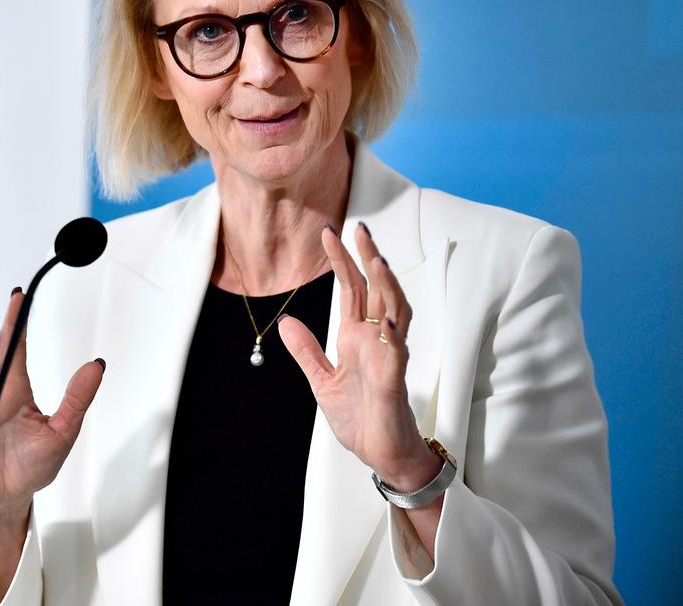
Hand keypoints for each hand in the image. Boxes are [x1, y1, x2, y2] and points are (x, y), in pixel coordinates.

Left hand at [278, 224, 440, 490]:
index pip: (352, 291)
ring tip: (377, 260)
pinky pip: (397, 357)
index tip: (330, 233)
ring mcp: (388, 359)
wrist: (380, 454)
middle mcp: (376, 341)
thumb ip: (307, 351)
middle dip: (368, 260)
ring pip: (395, 313)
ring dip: (387, 288)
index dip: (342, 262)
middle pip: (376, 291)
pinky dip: (394, 339)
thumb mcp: (322, 380)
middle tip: (359, 229)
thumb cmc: (360, 416)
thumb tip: (286, 321)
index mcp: (357, 338)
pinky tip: (389, 323)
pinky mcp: (394, 383)